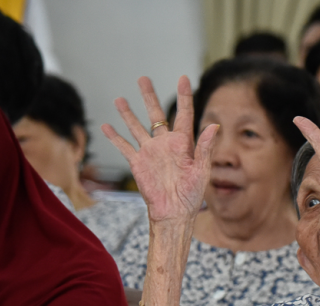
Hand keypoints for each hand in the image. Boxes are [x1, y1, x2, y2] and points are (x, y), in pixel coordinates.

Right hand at [102, 76, 217, 222]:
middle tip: (143, 78)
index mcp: (184, 143)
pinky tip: (106, 126)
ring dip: (128, 113)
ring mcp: (150, 152)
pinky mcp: (138, 163)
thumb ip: (205, 148)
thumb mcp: (202, 170)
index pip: (184, 114)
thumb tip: (213, 126)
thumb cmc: (191, 195)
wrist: (174, 213)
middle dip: (149, 97)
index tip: (183, 78)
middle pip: (156, 115)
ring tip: (120, 98)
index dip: (184, 96)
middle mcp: (166, 144)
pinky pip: (124, 147)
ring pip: (137, 127)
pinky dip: (115, 137)